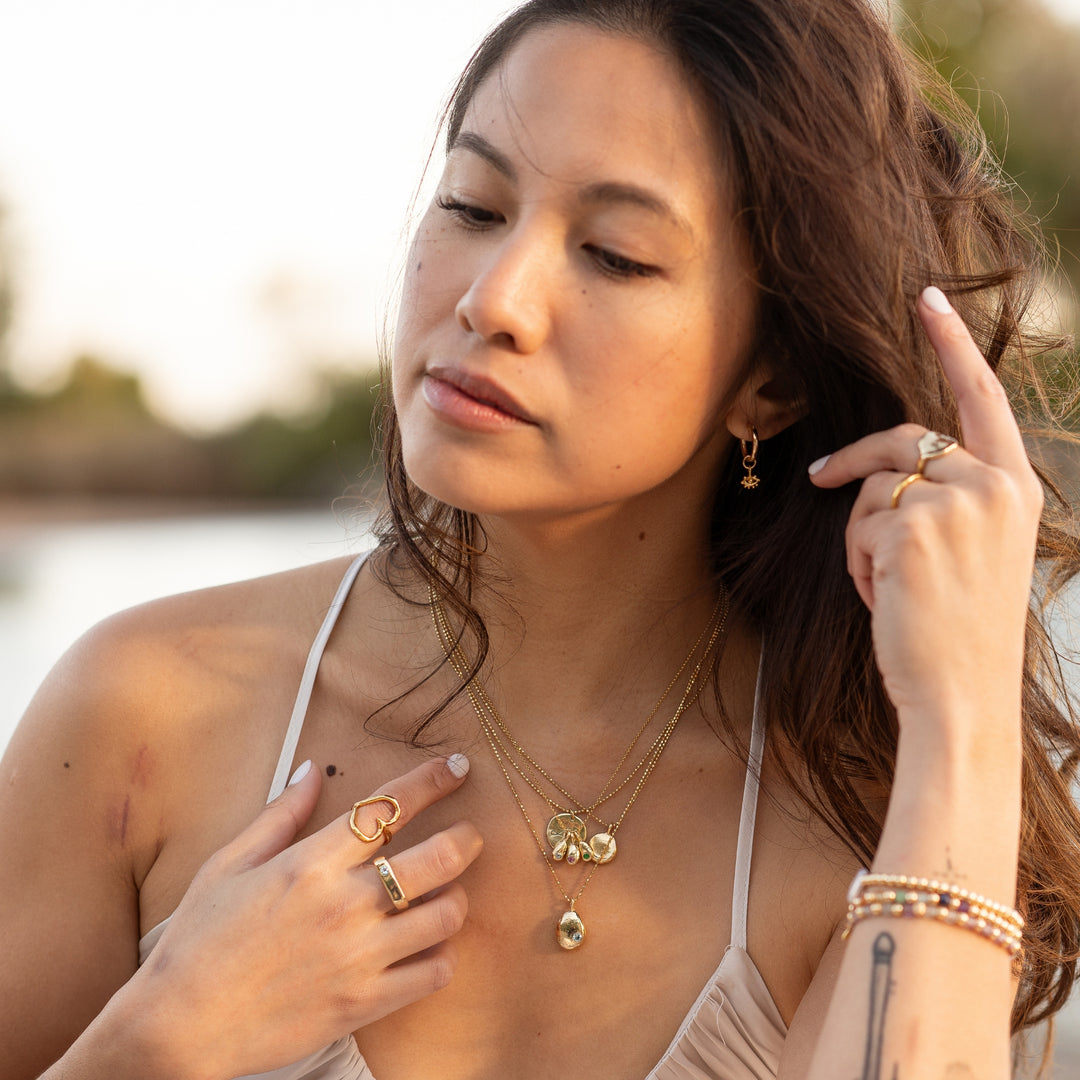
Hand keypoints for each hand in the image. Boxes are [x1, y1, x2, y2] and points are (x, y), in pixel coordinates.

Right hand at [126, 755, 481, 1079]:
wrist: (177, 1028)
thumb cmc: (198, 942)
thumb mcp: (228, 865)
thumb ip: (280, 814)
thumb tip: (311, 769)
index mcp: (310, 864)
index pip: (388, 807)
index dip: (431, 781)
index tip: (455, 767)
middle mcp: (343, 906)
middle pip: (438, 858)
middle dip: (466, 838)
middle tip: (469, 835)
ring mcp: (358, 958)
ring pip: (445, 916)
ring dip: (455, 898)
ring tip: (444, 893)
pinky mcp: (363, 1004)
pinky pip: (433, 974)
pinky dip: (441, 954)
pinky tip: (427, 943)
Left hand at [808, 286, 1042, 725]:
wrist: (961, 695)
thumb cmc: (958, 629)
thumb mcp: (973, 552)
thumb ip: (951, 496)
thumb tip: (888, 467)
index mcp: (1016, 485)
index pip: (981, 397)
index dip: (951, 345)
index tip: (926, 298)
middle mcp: (994, 483)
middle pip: (902, 437)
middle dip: (855, 462)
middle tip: (819, 476)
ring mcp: (956, 502)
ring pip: (872, 485)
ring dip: (861, 535)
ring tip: (885, 584)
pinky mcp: (912, 526)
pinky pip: (857, 520)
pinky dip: (855, 559)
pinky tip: (880, 596)